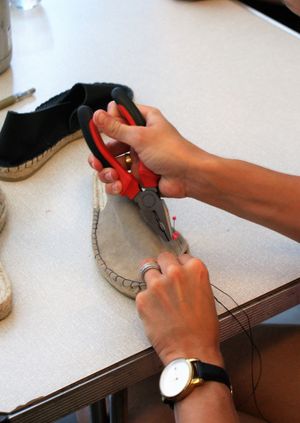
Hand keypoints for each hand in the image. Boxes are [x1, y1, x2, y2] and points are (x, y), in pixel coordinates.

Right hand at [88, 101, 203, 197]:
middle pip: (110, 145)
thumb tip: (98, 115)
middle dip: (101, 155)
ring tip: (113, 176)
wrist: (189, 177)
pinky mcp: (139, 176)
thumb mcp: (141, 136)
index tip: (97, 132)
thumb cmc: (174, 152)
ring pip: (113, 165)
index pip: (117, 117)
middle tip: (98, 161)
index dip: (106, 124)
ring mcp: (138, 158)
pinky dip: (117, 184)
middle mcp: (139, 139)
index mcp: (143, 121)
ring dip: (109, 172)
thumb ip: (116, 128)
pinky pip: (121, 180)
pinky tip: (120, 185)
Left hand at [136, 252, 222, 366]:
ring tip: (158, 298)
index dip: (180, 266)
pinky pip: (141, 293)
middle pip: (163, 257)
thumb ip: (192, 280)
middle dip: (163, 267)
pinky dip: (146, 301)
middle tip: (165, 281)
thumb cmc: (203, 329)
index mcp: (195, 269)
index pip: (182, 256)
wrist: (192, 351)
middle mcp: (175, 272)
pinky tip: (155, 313)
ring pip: (148, 271)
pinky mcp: (142, 298)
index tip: (178, 274)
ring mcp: (157, 284)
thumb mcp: (206, 296)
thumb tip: (181, 276)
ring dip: (152, 281)